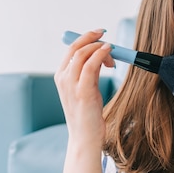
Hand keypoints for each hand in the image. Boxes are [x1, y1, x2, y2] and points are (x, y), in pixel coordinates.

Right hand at [54, 29, 114, 150]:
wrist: (84, 138)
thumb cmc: (88, 115)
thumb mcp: (86, 90)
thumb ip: (89, 73)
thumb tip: (101, 56)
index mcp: (61, 76)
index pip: (71, 49)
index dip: (86, 37)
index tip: (100, 34)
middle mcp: (63, 78)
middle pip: (76, 47)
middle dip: (92, 37)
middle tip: (106, 34)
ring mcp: (71, 84)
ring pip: (84, 53)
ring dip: (100, 47)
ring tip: (112, 52)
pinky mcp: (83, 91)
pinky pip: (91, 65)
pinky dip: (101, 54)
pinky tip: (109, 53)